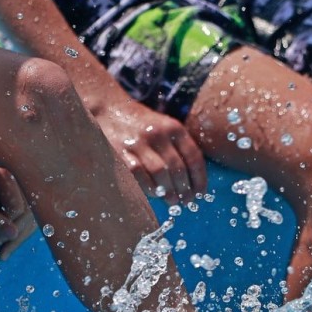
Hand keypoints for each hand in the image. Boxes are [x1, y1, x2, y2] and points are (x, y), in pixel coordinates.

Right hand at [91, 97, 207, 200]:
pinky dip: (149, 187)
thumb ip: (179, 148)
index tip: (201, 194)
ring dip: (168, 192)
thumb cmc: (143, 125)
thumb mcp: (166, 128)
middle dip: (184, 189)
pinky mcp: (120, 151)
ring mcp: (138, 143)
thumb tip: (194, 182)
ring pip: (160, 173)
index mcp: (174, 128)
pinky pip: (138, 175)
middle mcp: (158, 134)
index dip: (200, 179)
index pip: (194, 157)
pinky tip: (154, 194)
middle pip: (178, 168)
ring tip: (173, 202)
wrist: (110, 109)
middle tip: (186, 202)